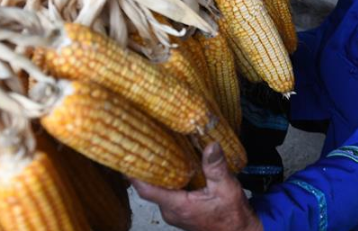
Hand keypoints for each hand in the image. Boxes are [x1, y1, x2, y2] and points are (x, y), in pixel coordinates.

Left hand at [132, 143, 262, 230]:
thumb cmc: (232, 214)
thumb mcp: (227, 188)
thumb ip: (216, 167)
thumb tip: (211, 145)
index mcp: (178, 206)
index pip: (146, 190)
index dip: (134, 175)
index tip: (125, 157)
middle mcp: (170, 211)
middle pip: (149, 188)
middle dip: (145, 167)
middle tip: (141, 143)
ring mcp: (173, 212)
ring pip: (158, 190)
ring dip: (156, 172)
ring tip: (154, 148)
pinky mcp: (179, 211)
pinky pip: (166, 193)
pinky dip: (166, 179)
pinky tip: (171, 163)